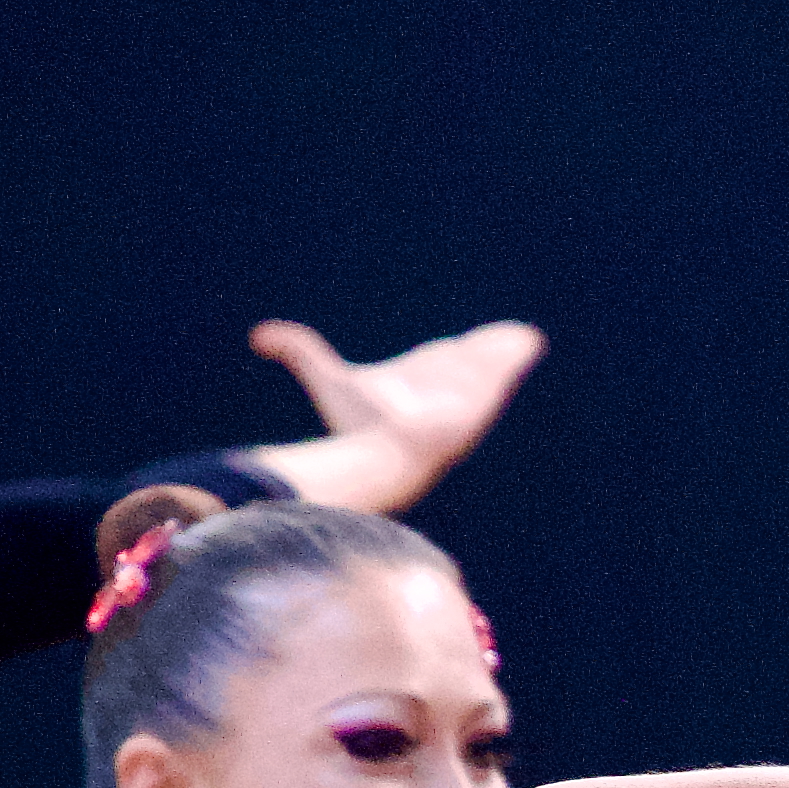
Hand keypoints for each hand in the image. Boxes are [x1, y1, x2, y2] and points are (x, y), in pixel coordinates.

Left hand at [249, 317, 545, 513]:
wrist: (379, 452)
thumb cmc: (355, 424)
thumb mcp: (326, 374)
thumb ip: (298, 349)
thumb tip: (258, 335)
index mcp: (417, 382)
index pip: (439, 361)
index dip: (454, 352)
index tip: (462, 344)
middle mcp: (441, 390)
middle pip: (468, 363)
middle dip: (488, 351)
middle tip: (509, 338)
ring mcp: (462, 397)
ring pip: (488, 368)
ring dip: (505, 352)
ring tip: (525, 339)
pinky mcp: (478, 404)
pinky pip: (502, 375)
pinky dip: (516, 358)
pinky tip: (530, 343)